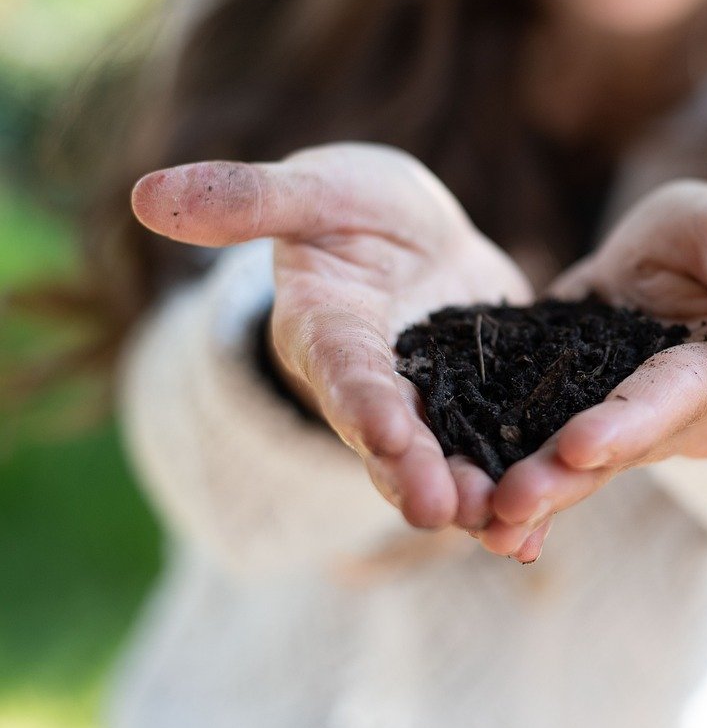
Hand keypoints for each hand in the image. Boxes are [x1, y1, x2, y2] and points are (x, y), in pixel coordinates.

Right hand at [131, 143, 530, 531]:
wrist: (411, 237)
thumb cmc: (351, 206)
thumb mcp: (314, 190)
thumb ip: (250, 198)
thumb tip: (146, 195)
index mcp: (327, 330)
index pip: (341, 368)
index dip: (359, 399)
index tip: (384, 430)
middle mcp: (372, 384)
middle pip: (390, 436)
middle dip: (414, 474)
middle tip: (445, 512)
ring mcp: (429, 401)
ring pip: (446, 460)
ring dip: (473, 498)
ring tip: (508, 532)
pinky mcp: (482, 404)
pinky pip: (498, 451)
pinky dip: (518, 489)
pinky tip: (538, 537)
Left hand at [478, 180, 706, 560]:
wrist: (667, 261)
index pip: (675, 399)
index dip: (630, 424)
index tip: (580, 444)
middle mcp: (684, 418)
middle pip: (623, 449)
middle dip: (567, 477)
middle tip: (510, 502)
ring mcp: (634, 431)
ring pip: (582, 465)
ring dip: (537, 494)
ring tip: (482, 523)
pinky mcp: (585, 425)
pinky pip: (552, 458)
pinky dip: (520, 487)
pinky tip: (477, 524)